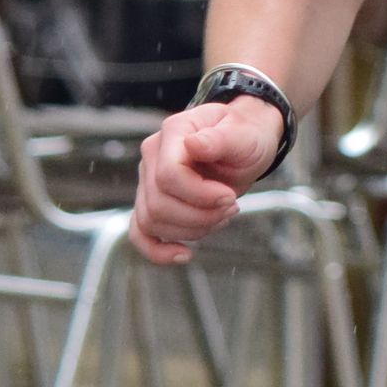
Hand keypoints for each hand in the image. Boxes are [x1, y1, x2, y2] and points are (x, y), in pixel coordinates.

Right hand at [131, 97, 281, 265]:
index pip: (168, 175)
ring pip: (151, 221)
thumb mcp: (244, 134)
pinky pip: (140, 232)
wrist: (246, 144)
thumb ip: (220, 139)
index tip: (230, 197)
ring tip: (222, 216)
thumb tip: (194, 144)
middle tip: (232, 206)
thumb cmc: (246, 135)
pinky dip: (157, 251)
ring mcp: (148, 179)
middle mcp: (153, 155)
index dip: (200, 195)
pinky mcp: (152, 200)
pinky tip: (183, 255)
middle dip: (200, 215)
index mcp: (174, 132)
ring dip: (192, 230)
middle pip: (159, 203)